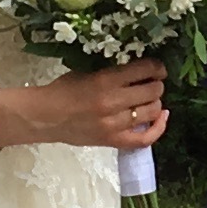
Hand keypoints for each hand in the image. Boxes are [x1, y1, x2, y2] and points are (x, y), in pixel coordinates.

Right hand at [13, 60, 170, 150]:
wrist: (44, 117)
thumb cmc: (62, 90)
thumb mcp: (87, 72)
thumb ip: (112, 72)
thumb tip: (139, 70)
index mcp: (105, 80)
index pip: (144, 69)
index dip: (156, 67)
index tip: (157, 67)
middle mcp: (113, 102)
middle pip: (152, 91)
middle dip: (156, 84)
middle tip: (153, 83)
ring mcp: (115, 124)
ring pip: (152, 111)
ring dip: (156, 102)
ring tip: (150, 98)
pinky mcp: (114, 140)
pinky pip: (145, 138)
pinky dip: (158, 128)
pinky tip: (162, 116)